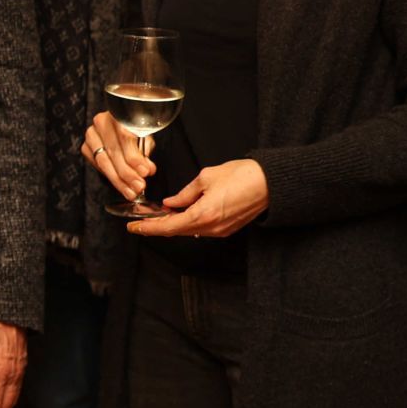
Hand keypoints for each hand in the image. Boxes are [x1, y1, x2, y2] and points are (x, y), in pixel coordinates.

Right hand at [84, 110, 153, 202]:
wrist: (118, 126)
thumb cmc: (135, 129)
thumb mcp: (145, 137)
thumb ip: (145, 152)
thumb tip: (147, 170)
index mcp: (119, 113)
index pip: (125, 137)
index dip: (134, 156)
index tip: (144, 172)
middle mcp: (101, 122)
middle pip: (113, 151)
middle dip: (127, 173)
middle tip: (139, 186)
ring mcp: (91, 134)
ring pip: (103, 161)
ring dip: (119, 179)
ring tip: (131, 191)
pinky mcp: (86, 147)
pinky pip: (98, 166)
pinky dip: (110, 177)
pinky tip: (122, 186)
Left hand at [127, 158, 268, 240]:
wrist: (273, 183)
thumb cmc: (242, 176)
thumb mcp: (206, 178)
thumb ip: (184, 194)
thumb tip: (170, 203)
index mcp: (202, 215)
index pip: (168, 226)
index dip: (148, 228)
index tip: (133, 228)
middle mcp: (211, 228)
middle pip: (176, 231)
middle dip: (157, 227)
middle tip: (140, 222)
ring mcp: (221, 230)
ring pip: (189, 231)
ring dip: (172, 225)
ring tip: (156, 217)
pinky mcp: (228, 228)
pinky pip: (201, 229)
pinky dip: (187, 223)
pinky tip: (179, 215)